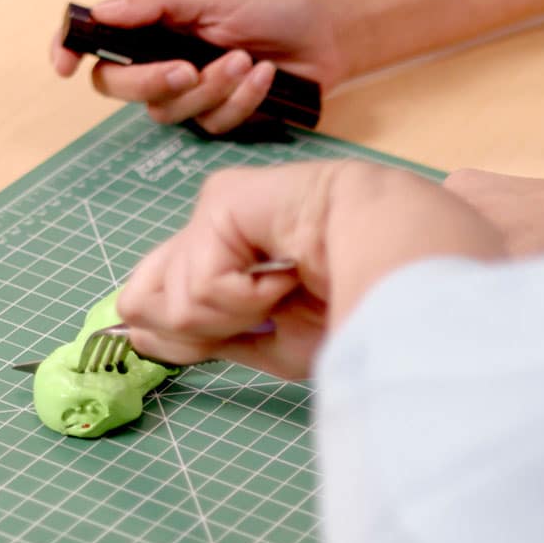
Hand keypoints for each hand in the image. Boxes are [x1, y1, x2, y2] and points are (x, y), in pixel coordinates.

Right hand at [51, 0, 345, 133]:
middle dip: (151, 81)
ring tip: (245, 59)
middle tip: (187, 68)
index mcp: (152, 21)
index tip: (63, 65)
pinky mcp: (219, 115)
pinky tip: (265, 75)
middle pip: (120, 87)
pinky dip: (240, 100)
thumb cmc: (268, 0)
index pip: (97, 40)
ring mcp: (190, 90)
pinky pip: (212, 124)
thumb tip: (101, 12)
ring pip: (168, 111)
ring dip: (210, 87)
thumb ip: (153, 3)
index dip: (72, 50)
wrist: (325, 30)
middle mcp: (162, 57)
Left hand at [117, 162, 504, 378]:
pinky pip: (196, 278)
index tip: (210, 343)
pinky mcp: (225, 197)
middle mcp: (221, 233)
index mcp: (235, 262)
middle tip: (261, 317)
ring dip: (230, 318)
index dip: (173, 332)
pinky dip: (242, 301)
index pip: (164, 296)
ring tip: (289, 293)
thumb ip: (201, 334)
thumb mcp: (272, 344)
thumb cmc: (362, 308)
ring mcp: (221, 212)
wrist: (415, 269)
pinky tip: (289, 276)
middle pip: (146, 292)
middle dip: (193, 328)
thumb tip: (128, 328)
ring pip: (163, 294)